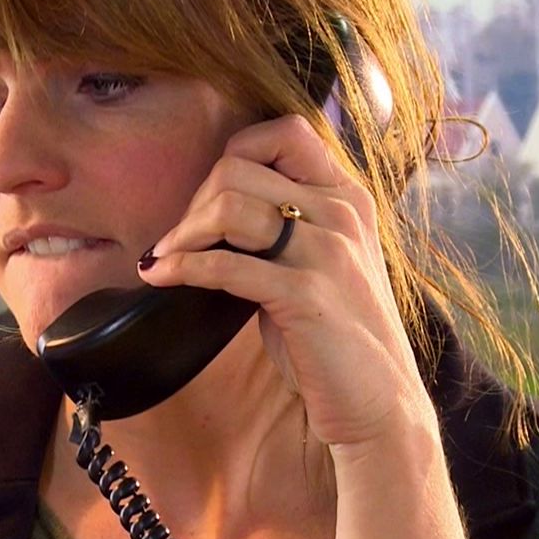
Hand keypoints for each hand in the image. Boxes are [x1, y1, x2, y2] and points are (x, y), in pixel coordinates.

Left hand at [138, 113, 432, 451]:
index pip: (284, 132)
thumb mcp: (320, 263)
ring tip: (164, 258)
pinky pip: (226, 264)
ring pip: (230, 205)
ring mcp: (328, 252)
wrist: (379, 406)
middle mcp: (341, 213)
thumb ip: (286, 226)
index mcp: (346, 198)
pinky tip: (158, 277)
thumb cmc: (337, 338)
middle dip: (195, 202)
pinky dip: (181, 267)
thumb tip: (216, 208)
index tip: (209, 199)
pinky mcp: (306, 295)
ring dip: (183, 233)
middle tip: (179, 242)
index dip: (233, 155)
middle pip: (239, 167)